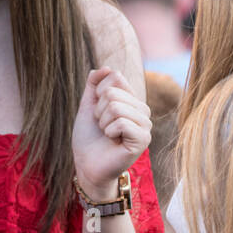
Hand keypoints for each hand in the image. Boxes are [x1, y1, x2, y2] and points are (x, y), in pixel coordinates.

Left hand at [71, 68, 150, 196]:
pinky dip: (109, 131)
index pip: (116, 77)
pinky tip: (113, 141)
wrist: (87, 165)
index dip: (98, 92)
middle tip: (102, 126)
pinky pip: (121, 123)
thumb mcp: (88, 105)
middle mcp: (142, 110)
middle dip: (98, 110)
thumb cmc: (89, 137)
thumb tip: (105, 67)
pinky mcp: (143, 139)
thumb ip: (94, 84)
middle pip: (113, 93)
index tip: (98, 110)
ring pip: (116, 107)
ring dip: (103, 122)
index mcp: (132, 99)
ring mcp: (145, 125)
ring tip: (107, 134)